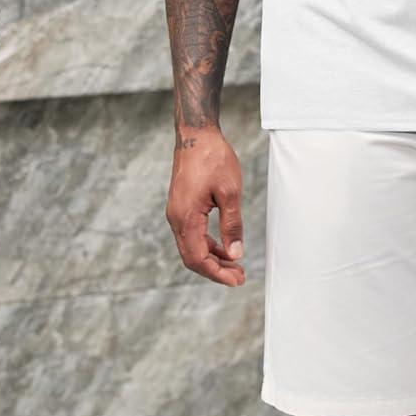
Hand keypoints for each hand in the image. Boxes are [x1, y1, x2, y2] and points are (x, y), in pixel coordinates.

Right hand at [166, 127, 245, 285]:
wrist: (197, 135)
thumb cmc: (214, 158)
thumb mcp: (230, 192)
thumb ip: (232, 225)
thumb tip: (236, 253)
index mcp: (185, 217)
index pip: (198, 258)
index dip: (217, 273)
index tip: (237, 280)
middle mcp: (176, 218)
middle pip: (192, 257)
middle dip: (215, 270)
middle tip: (239, 277)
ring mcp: (176, 212)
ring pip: (191, 247)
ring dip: (212, 258)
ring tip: (235, 266)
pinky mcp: (181, 206)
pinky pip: (192, 234)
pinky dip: (207, 244)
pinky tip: (224, 247)